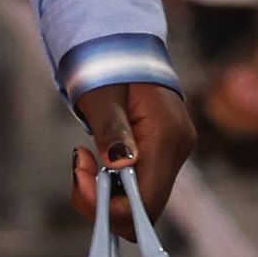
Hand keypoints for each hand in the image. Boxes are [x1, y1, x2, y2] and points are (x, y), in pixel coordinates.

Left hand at [70, 79, 196, 225]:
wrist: (122, 48)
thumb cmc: (108, 67)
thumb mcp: (102, 96)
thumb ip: (111, 130)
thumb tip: (119, 164)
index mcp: (166, 135)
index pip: (146, 200)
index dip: (111, 206)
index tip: (80, 177)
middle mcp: (178, 149)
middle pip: (145, 208)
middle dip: (105, 202)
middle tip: (79, 169)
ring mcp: (175, 153)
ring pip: (142, 201)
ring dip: (107, 194)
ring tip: (85, 160)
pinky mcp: (165, 154)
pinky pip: (141, 186)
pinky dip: (115, 185)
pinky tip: (99, 162)